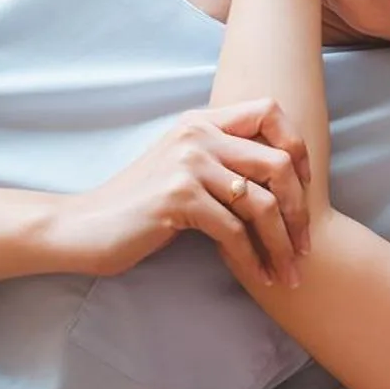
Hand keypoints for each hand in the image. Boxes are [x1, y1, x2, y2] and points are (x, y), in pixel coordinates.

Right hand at [51, 98, 312, 285]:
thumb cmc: (139, 206)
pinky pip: (234, 230)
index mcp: (202, 121)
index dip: (297, 146)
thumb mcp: (184, 169)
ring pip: (263, 202)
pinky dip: (253, 259)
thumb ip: (223, 161)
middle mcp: (198, 134)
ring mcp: (188, 164)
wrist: (83, 228)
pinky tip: (260, 278)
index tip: (306, 186)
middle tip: (305, 246)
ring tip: (289, 273)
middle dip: (300, 210)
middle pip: (279, 163)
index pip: (269, 111)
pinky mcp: (178, 198)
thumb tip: (285, 178)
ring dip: (282, 244)